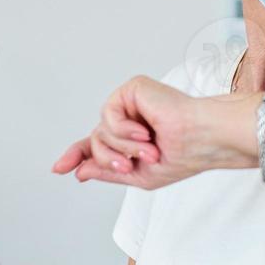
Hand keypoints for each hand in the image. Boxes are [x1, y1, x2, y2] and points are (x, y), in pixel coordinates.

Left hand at [52, 76, 245, 189]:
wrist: (203, 139)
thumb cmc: (185, 156)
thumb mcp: (141, 175)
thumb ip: (109, 171)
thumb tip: (80, 171)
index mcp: (132, 139)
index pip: (97, 146)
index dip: (78, 155)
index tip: (60, 168)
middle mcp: (129, 120)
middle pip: (95, 141)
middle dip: (108, 158)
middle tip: (130, 165)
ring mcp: (130, 104)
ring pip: (100, 131)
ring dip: (122, 147)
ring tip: (149, 148)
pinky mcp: (133, 89)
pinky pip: (108, 114)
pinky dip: (123, 129)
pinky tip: (144, 131)